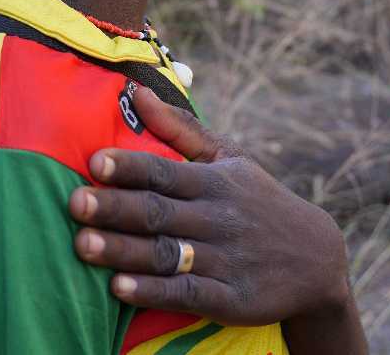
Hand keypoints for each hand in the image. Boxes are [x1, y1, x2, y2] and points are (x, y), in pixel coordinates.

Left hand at [66, 86, 353, 327]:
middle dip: (116, 207)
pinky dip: (154, 292)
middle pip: (160, 212)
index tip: (94, 162)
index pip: (166, 172)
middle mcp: (218, 218)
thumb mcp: (230, 159)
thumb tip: (134, 90)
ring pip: (166, 254)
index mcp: (215, 182)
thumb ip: (180, 129)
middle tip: (73, 203)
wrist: (316, 257)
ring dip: (124, 251)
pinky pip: (187, 294)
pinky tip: (121, 288)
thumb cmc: (258, 200)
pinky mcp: (231, 298)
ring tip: (82, 245)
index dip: (130, 167)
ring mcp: (225, 260)